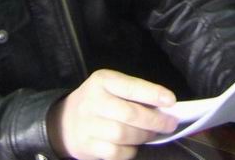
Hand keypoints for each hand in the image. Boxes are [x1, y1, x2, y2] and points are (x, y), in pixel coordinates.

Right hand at [48, 69, 177, 159]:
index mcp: (102, 81)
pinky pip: (116, 153)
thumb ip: (133, 94)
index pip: (131, 87)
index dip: (153, 94)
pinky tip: (134, 146)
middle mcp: (93, 101)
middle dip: (155, 121)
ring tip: (153, 134)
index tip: (171, 101)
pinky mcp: (88, 146)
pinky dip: (130, 151)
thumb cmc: (97, 101)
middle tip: (170, 124)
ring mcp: (89, 125)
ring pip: (124, 135)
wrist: (63, 121)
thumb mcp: (110, 87)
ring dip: (144, 137)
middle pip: (130, 114)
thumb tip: (165, 107)